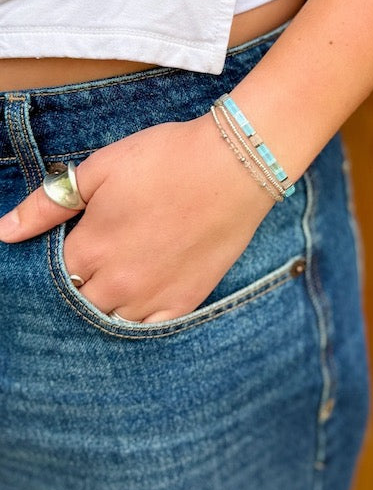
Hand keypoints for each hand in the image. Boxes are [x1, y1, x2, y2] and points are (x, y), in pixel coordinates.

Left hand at [0, 113, 273, 322]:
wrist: (233, 166)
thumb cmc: (165, 158)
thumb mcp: (100, 169)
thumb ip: (49, 203)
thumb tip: (5, 230)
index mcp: (91, 248)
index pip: (50, 276)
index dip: (50, 264)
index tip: (64, 250)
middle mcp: (118, 283)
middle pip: (77, 304)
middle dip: (74, 288)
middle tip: (87, 266)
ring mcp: (153, 297)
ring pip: (110, 323)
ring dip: (102, 307)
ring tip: (109, 285)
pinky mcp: (185, 301)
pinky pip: (150, 331)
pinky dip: (137, 322)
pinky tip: (135, 306)